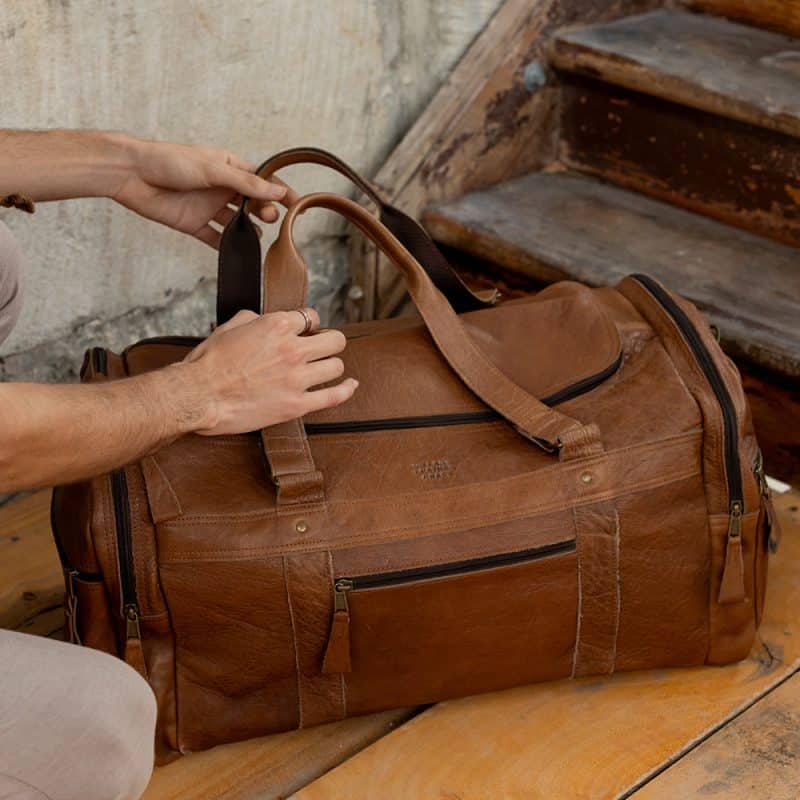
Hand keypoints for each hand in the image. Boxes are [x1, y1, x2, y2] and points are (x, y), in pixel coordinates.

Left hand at [110, 137, 299, 247]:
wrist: (130, 174)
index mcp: (229, 167)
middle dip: (265, 211)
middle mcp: (221, 187)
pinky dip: (227, 245)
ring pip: (238, 222)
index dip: (280, 192)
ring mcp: (208, 207)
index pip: (262, 180)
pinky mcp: (194, 224)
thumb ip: (246, 183)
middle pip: (253, 203)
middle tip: (270, 218)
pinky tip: (238, 252)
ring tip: (256, 236)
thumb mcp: (213, 169)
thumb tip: (278, 190)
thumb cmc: (169, 161)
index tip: (297, 205)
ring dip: (249, 230)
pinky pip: (216, 238)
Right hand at [183, 308, 357, 435]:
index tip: (307, 332)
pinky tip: (351, 385)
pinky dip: (347, 390)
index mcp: (277, 325)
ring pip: (336, 366)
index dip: (309, 325)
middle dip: (329, 343)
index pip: (311, 317)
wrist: (198, 395)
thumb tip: (265, 319)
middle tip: (320, 349)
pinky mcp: (297, 404)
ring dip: (331, 366)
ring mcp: (297, 378)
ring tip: (323, 369)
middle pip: (334, 340)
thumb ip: (256, 318)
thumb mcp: (230, 326)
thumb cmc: (208, 363)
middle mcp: (292, 349)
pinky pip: (335, 396)